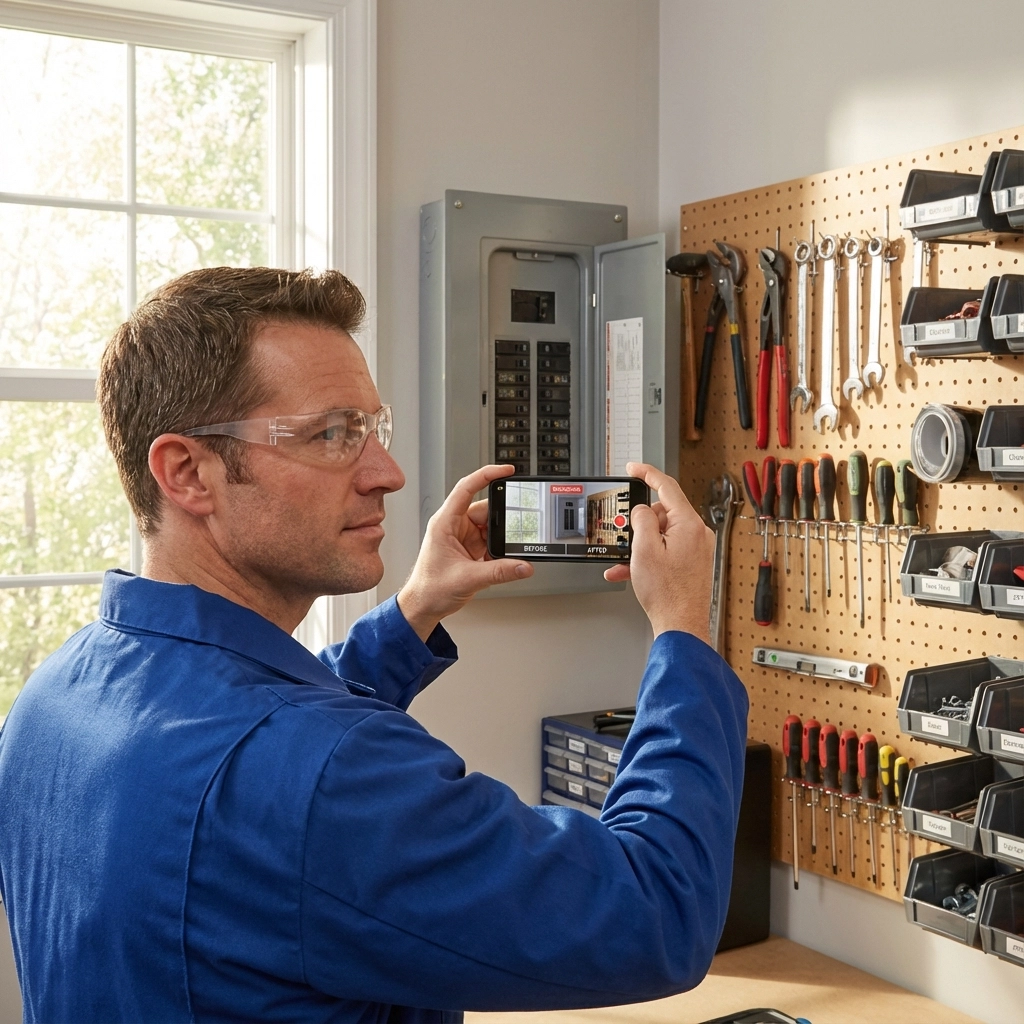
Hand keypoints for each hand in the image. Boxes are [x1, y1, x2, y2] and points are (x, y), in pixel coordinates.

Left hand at [397, 465, 533, 638]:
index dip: (487, 475)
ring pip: (491, 527)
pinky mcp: (470, 549)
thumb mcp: (468, 579)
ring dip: (500, 538)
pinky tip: (500, 560)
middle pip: (485, 510)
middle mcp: (454, 526)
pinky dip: (499, 550)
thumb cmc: (429, 588)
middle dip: (502, 519)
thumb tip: (523, 566)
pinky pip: (491, 541)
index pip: (466, 488)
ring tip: (505, 552)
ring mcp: (463, 537)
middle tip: (516, 529)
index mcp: (445, 523)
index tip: (506, 471)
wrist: (423, 606)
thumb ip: (499, 572)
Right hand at [604, 462, 714, 642]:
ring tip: (628, 561)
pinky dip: (649, 556)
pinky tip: (631, 571)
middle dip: (641, 522)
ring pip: (662, 533)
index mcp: (689, 524)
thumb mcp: (644, 549)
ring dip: (641, 544)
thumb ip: (641, 520)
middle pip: (663, 512)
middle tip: (627, 536)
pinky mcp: (693, 562)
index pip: (667, 486)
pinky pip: (666, 550)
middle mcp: (698, 533)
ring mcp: (697, 548)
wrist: (681, 625)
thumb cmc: (667, 593)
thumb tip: (641, 511)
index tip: (633, 468)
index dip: (647, 473)